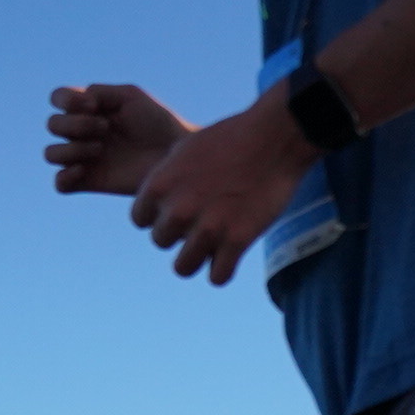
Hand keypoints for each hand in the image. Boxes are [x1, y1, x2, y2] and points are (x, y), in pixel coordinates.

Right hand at [47, 84, 188, 196]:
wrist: (176, 155)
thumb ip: (100, 91)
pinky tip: (85, 170)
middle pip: (52, 125)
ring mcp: (84, 158)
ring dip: (71, 149)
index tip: (95, 105)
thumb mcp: (131, 96)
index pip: (58, 98)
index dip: (66, 100)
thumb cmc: (158, 122)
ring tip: (100, 149)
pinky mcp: (90, 182)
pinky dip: (65, 176)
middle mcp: (82, 133)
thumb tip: (78, 103)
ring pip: (50, 154)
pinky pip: (59, 184)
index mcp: (89, 109)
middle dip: (75, 124)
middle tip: (106, 128)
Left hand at [128, 97, 318, 285]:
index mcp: (160, 184)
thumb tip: (158, 200)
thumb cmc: (231, 138)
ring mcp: (207, 228)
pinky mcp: (237, 240)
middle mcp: (178, 209)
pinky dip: (223, 270)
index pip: (140, 220)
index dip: (159, 215)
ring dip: (197, 258)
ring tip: (212, 246)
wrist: (274, 137)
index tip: (178, 209)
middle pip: (161, 242)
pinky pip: (218, 276)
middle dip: (179, 234)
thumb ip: (167, 178)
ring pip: (183, 267)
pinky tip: (231, 255)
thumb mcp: (186, 149)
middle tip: (202, 221)